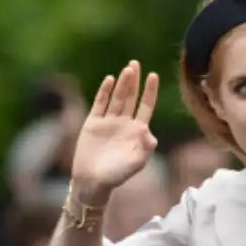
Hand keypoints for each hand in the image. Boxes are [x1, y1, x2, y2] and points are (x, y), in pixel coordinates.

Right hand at [70, 61, 159, 202]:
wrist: (92, 182)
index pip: (146, 106)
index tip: (153, 76)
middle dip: (134, 81)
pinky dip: (104, 92)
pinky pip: (99, 104)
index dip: (150, 91)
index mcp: (137, 131)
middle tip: (136, 64)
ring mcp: (108, 122)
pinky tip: (109, 80)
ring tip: (127, 69)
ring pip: (117, 98)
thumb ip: (144, 149)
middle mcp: (124, 123)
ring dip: (122, 84)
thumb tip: (150, 134)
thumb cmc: (116, 176)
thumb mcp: (135, 164)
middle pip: (131, 97)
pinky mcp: (92, 123)